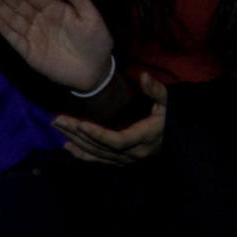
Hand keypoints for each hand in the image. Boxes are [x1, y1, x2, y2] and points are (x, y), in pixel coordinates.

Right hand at [0, 0, 114, 92]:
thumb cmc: (96, 41)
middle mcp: (40, 20)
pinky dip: (5, 30)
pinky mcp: (29, 53)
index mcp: (54, 9)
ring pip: (13, 19)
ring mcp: (33, 36)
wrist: (96, 71)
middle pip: (18, 5)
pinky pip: (15, 40)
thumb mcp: (90, 15)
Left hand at [53, 72, 168, 164]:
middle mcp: (134, 153)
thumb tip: (143, 75)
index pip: (117, 141)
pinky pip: (99, 160)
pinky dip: (82, 155)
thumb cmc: (171, 116)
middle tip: (57, 120)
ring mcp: (126, 159)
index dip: (98, 134)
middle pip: (100, 147)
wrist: (179, 138)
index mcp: (145, 137)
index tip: (80, 124)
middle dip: (78, 133)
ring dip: (75, 141)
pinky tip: (67, 146)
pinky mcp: (121, 161)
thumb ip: (156, 89)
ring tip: (57, 127)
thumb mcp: (168, 101)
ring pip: (97, 153)